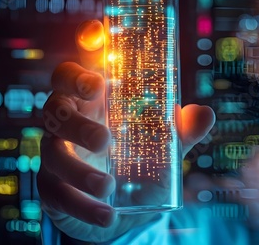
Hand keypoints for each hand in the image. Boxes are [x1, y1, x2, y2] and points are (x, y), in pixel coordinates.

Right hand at [37, 20, 214, 241]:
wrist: (121, 206)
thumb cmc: (136, 159)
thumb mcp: (162, 144)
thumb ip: (181, 129)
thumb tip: (206, 113)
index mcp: (91, 104)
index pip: (73, 74)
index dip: (80, 60)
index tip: (95, 44)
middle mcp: (68, 124)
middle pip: (54, 107)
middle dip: (75, 119)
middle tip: (105, 138)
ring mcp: (56, 156)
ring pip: (53, 154)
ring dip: (79, 170)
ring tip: (108, 186)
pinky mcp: (53, 189)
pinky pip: (57, 195)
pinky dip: (82, 206)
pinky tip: (106, 214)